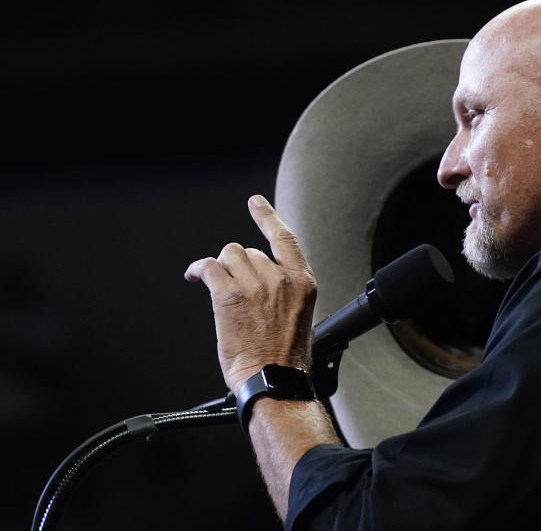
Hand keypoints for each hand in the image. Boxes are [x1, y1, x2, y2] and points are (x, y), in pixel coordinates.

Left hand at [185, 195, 316, 392]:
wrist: (272, 379)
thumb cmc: (284, 358)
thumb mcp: (299, 316)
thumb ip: (285, 292)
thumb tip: (264, 284)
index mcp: (303, 283)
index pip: (284, 239)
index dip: (267, 217)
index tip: (256, 204)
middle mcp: (280, 279)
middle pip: (249, 251)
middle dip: (237, 265)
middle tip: (231, 284)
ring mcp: (255, 285)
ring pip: (229, 255)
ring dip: (219, 267)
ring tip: (214, 281)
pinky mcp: (229, 295)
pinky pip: (208, 267)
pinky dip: (198, 269)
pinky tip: (194, 277)